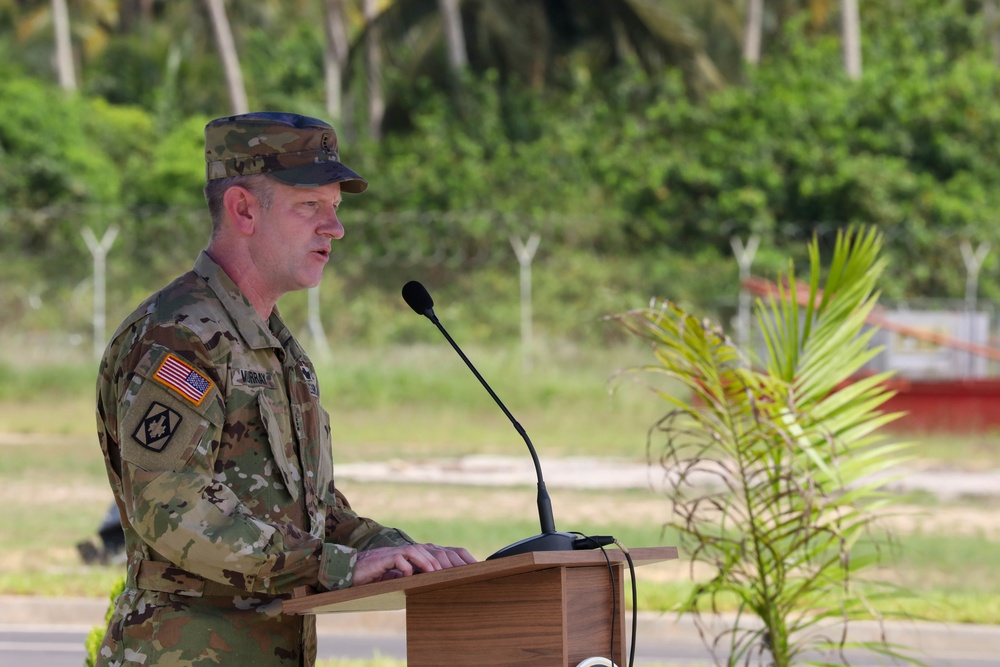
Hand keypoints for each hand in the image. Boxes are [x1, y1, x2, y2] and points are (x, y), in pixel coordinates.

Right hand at [353, 543, 476, 585]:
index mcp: (425, 554)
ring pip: (421, 552)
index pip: (450, 551)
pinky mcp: (387, 557)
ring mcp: (402, 551)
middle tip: (463, 574)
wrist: (358, 570)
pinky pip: (400, 558)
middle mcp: (416, 550)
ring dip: (430, 563)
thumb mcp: (411, 579)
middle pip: (439, 551)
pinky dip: (406, 566)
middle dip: (451, 563)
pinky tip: (410, 574)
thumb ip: (426, 578)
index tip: (478, 568)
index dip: (464, 558)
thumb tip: (448, 587)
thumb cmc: (386, 575)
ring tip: (438, 573)